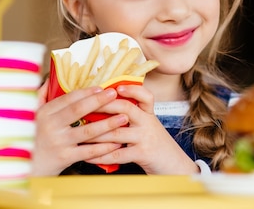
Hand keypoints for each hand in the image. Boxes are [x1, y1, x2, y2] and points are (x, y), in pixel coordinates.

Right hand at [30, 82, 129, 175]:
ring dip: (107, 124)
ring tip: (123, 117)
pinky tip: (116, 143)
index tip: (101, 87)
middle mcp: (51, 126)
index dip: (86, 92)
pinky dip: (104, 147)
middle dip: (99, 101)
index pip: (68, 98)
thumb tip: (47, 81)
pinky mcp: (65, 158)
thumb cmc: (30, 140)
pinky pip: (88, 151)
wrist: (25, 167)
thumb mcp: (30, 117)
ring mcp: (59, 142)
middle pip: (78, 110)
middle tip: (114, 94)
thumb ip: (39, 98)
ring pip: (87, 131)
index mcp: (44, 113)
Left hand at [84, 84, 199, 174]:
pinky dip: (100, 156)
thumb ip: (133, 116)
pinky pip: (117, 154)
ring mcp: (145, 138)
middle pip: (126, 108)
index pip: (145, 96)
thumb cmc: (155, 144)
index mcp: (148, 114)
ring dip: (95, 133)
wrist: (174, 165)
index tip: (117, 87)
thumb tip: (104, 107)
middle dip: (103, 106)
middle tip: (85, 107)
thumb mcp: (148, 126)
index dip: (132, 89)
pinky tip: (88, 156)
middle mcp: (148, 122)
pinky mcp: (142, 154)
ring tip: (79, 133)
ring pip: (116, 132)